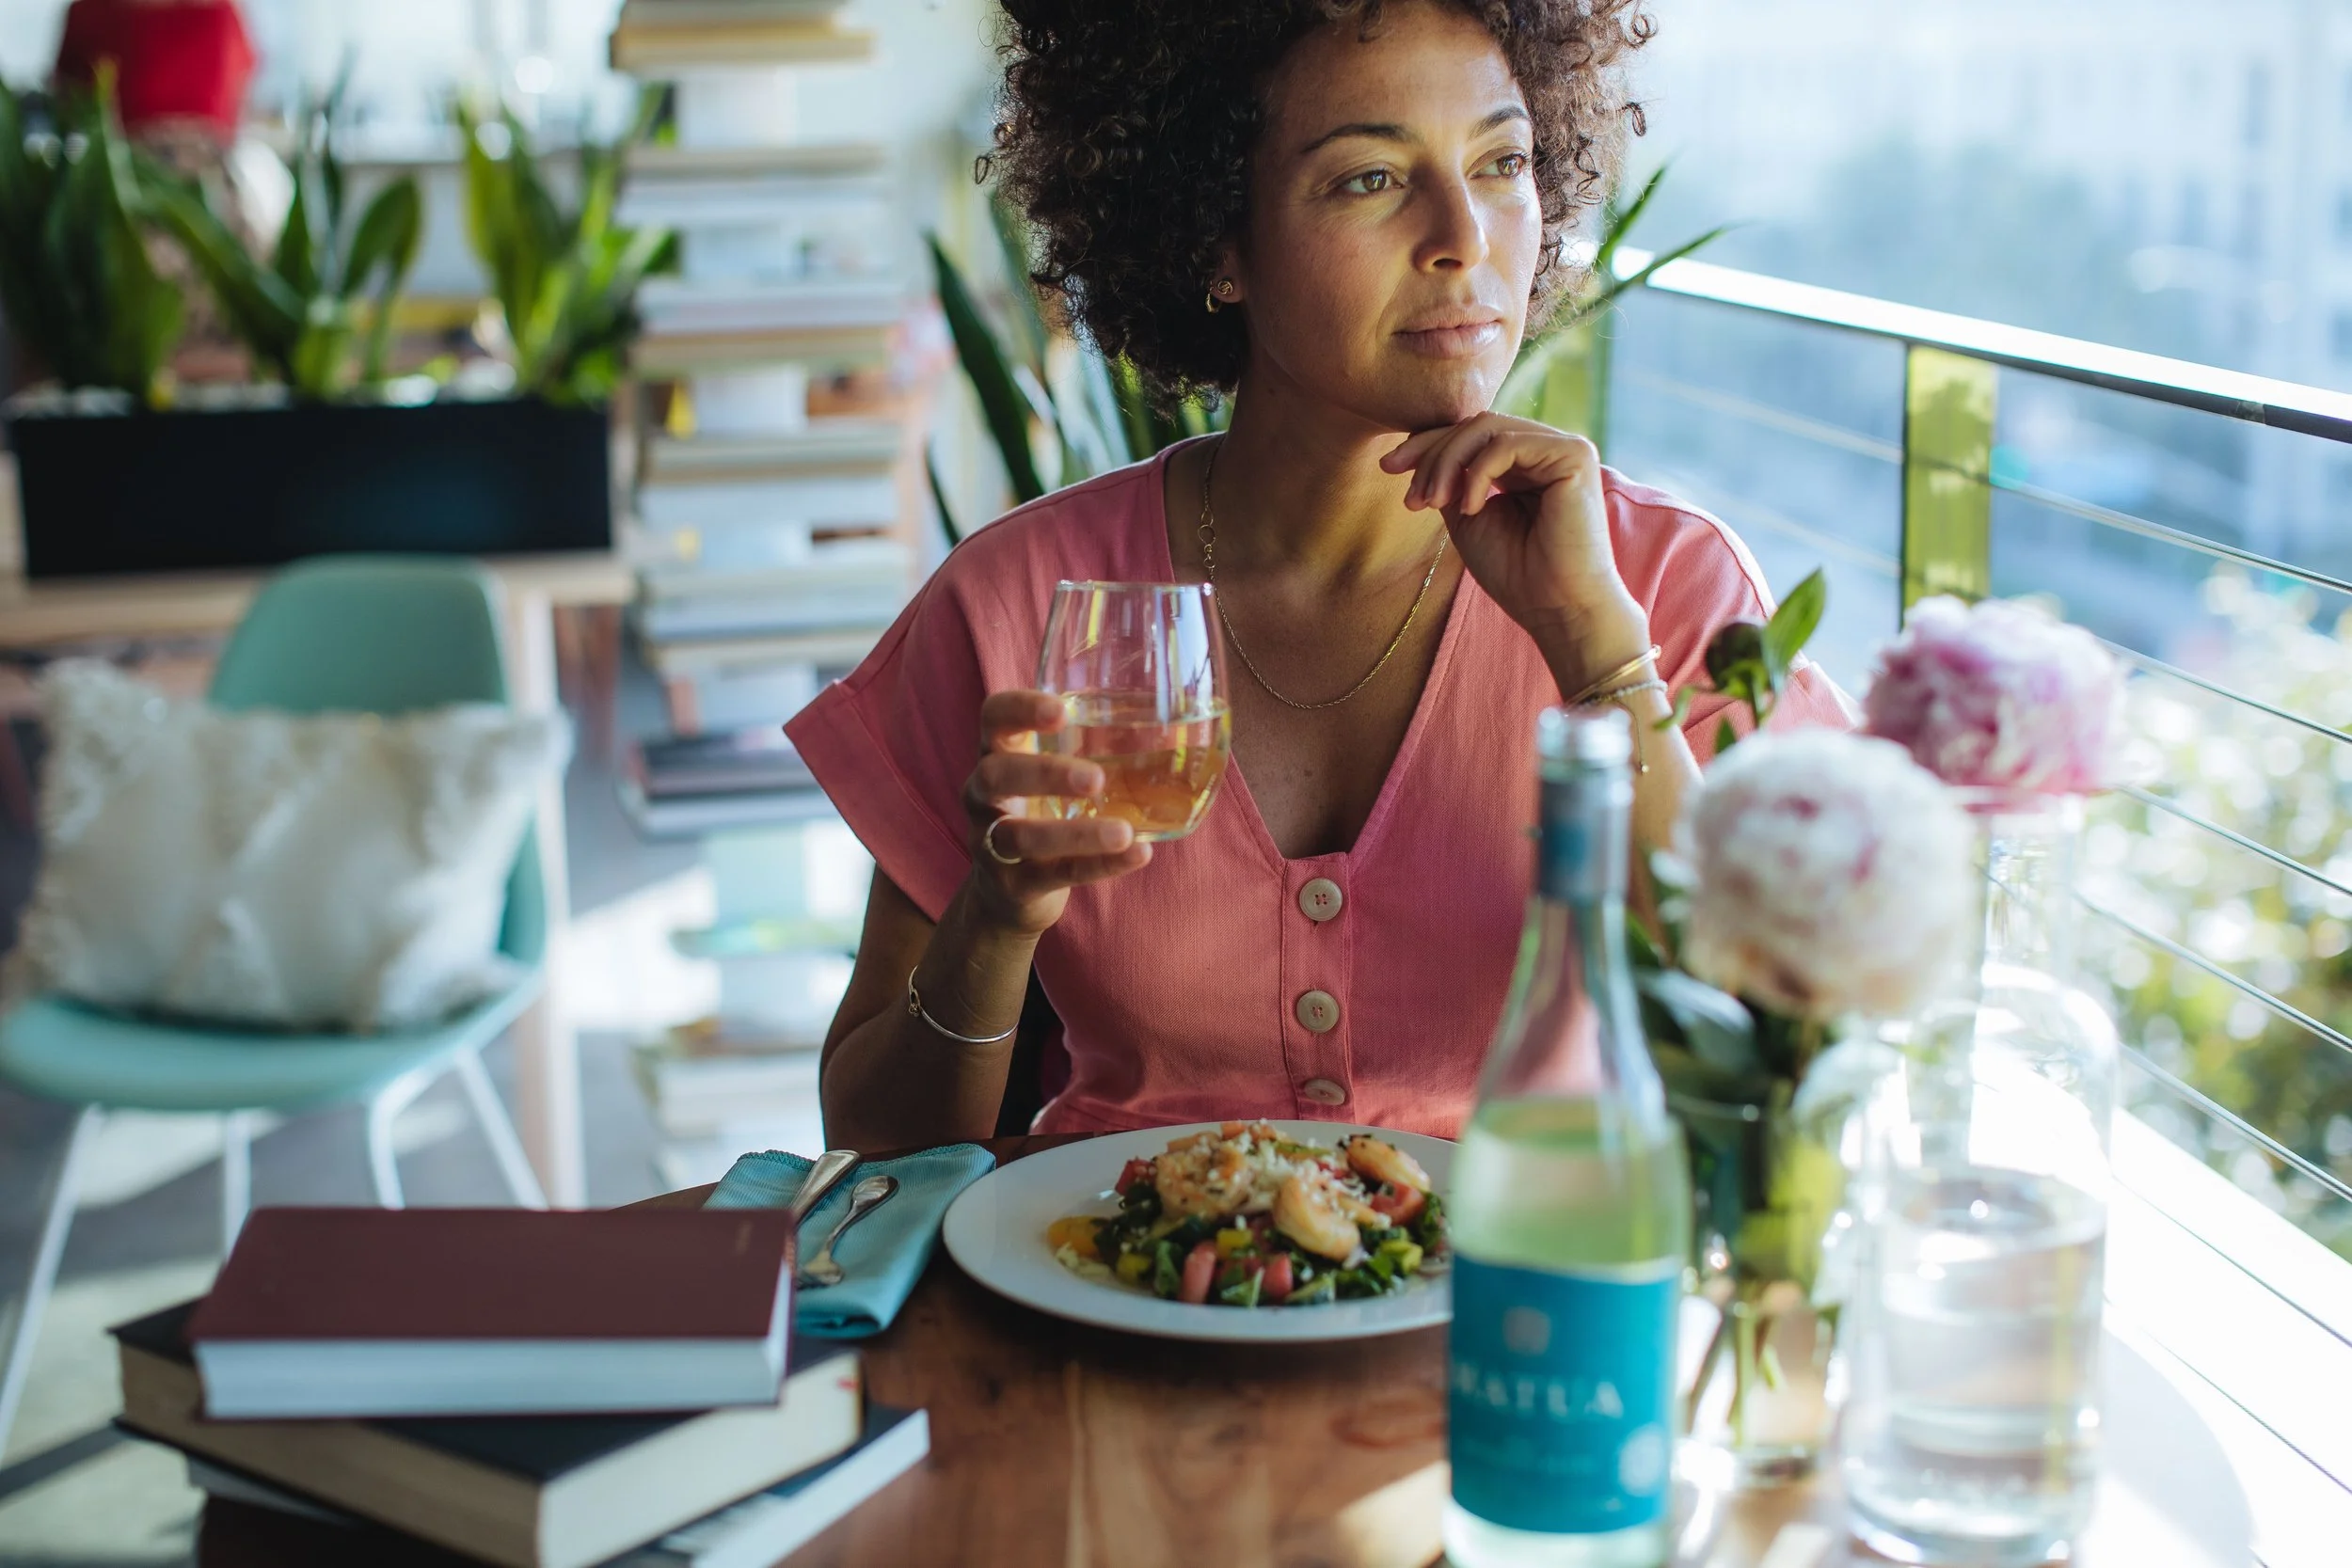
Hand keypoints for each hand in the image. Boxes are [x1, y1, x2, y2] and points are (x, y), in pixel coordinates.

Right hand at [961, 690, 1152, 935]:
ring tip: (1123, 832)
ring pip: (1021, 836)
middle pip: (996, 775)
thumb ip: (1087, 746)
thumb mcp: (1048, 775)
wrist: (1007, 891)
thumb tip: (1179, 715)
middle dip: (1045, 773)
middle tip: (1096, 779)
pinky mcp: (1013, 885)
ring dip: (1076, 834)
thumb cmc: (1040, 812)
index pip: (993, 717)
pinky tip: (1138, 854)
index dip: (1019, 709)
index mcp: (997, 755)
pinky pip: (1055, 875)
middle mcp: (983, 797)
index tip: (1062, 710)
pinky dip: (1100, 866)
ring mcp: (991, 844)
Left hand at [1380, 414, 1647, 680]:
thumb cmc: (1516, 573)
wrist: (1556, 608)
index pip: (1471, 435)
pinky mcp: (1574, 455)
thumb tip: (1420, 449)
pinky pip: (1507, 443)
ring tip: (1432, 503)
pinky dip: (1477, 473)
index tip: (1388, 467)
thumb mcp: (1467, 517)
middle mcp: (1547, 449)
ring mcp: (1563, 448)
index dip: (1427, 444)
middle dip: (1432, 453)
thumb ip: (1451, 480)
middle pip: (1476, 425)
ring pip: (1487, 427)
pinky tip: (1471, 508)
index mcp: (1525, 464)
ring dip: (1447, 462)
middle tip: (1411, 498)